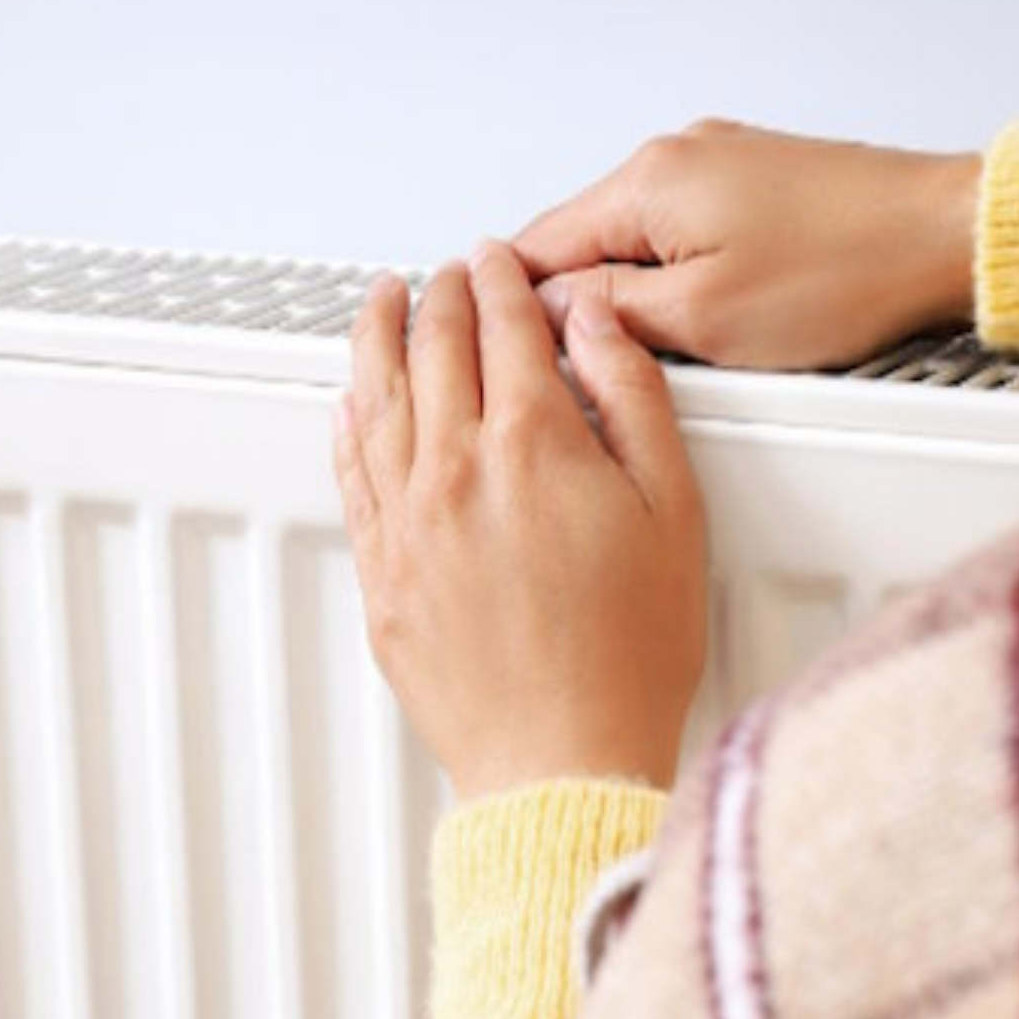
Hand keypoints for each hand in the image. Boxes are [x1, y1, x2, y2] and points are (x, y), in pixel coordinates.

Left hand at [334, 240, 708, 800]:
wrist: (563, 759)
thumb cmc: (627, 655)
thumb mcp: (670, 511)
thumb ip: (632, 400)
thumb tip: (595, 325)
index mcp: (532, 445)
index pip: (504, 327)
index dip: (500, 280)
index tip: (497, 260)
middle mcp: (455, 471)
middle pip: (432, 348)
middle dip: (440, 296)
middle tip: (446, 273)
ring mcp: (407, 523)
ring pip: (375, 397)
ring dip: (377, 336)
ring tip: (380, 302)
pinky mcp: (380, 573)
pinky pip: (351, 473)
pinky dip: (348, 423)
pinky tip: (350, 403)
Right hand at [514, 120, 981, 368]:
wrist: (949, 237)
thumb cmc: (850, 272)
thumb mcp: (704, 319)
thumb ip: (609, 312)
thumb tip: (547, 312)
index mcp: (648, 181)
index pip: (536, 245)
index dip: (519, 308)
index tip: (516, 352)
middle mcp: (677, 155)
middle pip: (588, 239)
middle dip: (590, 303)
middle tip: (617, 361)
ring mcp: (721, 162)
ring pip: (642, 240)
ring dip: (647, 292)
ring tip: (690, 341)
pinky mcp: (760, 181)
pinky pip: (693, 232)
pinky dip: (693, 275)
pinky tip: (730, 312)